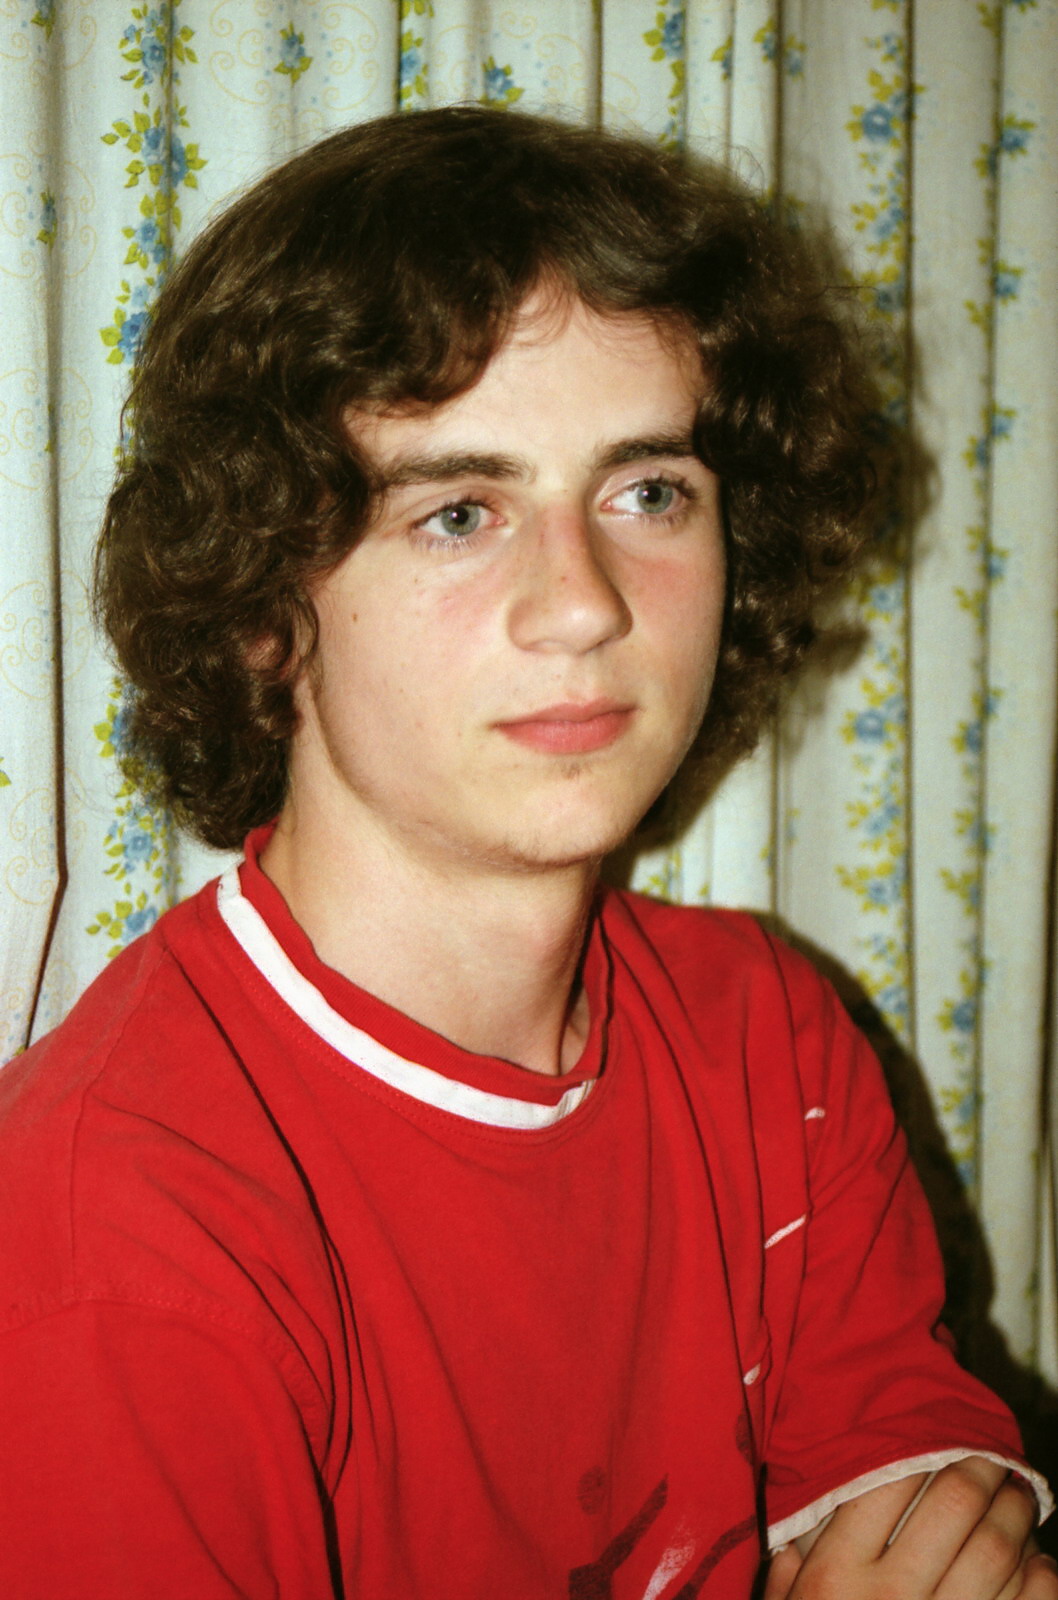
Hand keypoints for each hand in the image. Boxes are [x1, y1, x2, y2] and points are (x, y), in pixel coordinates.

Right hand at [763, 1458, 1056, 1599]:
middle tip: (993, 1459)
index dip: (920, 1449)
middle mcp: (890, 1598)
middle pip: (952, 1505)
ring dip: (1018, 1516)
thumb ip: (792, 1565)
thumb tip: (811, 1509)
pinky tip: (1038, 1564)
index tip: (936, 1438)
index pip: (886, 1484)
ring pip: (999, 1551)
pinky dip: (1042, 1578)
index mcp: (836, 1577)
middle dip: (982, 1471)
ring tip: (1021, 1498)